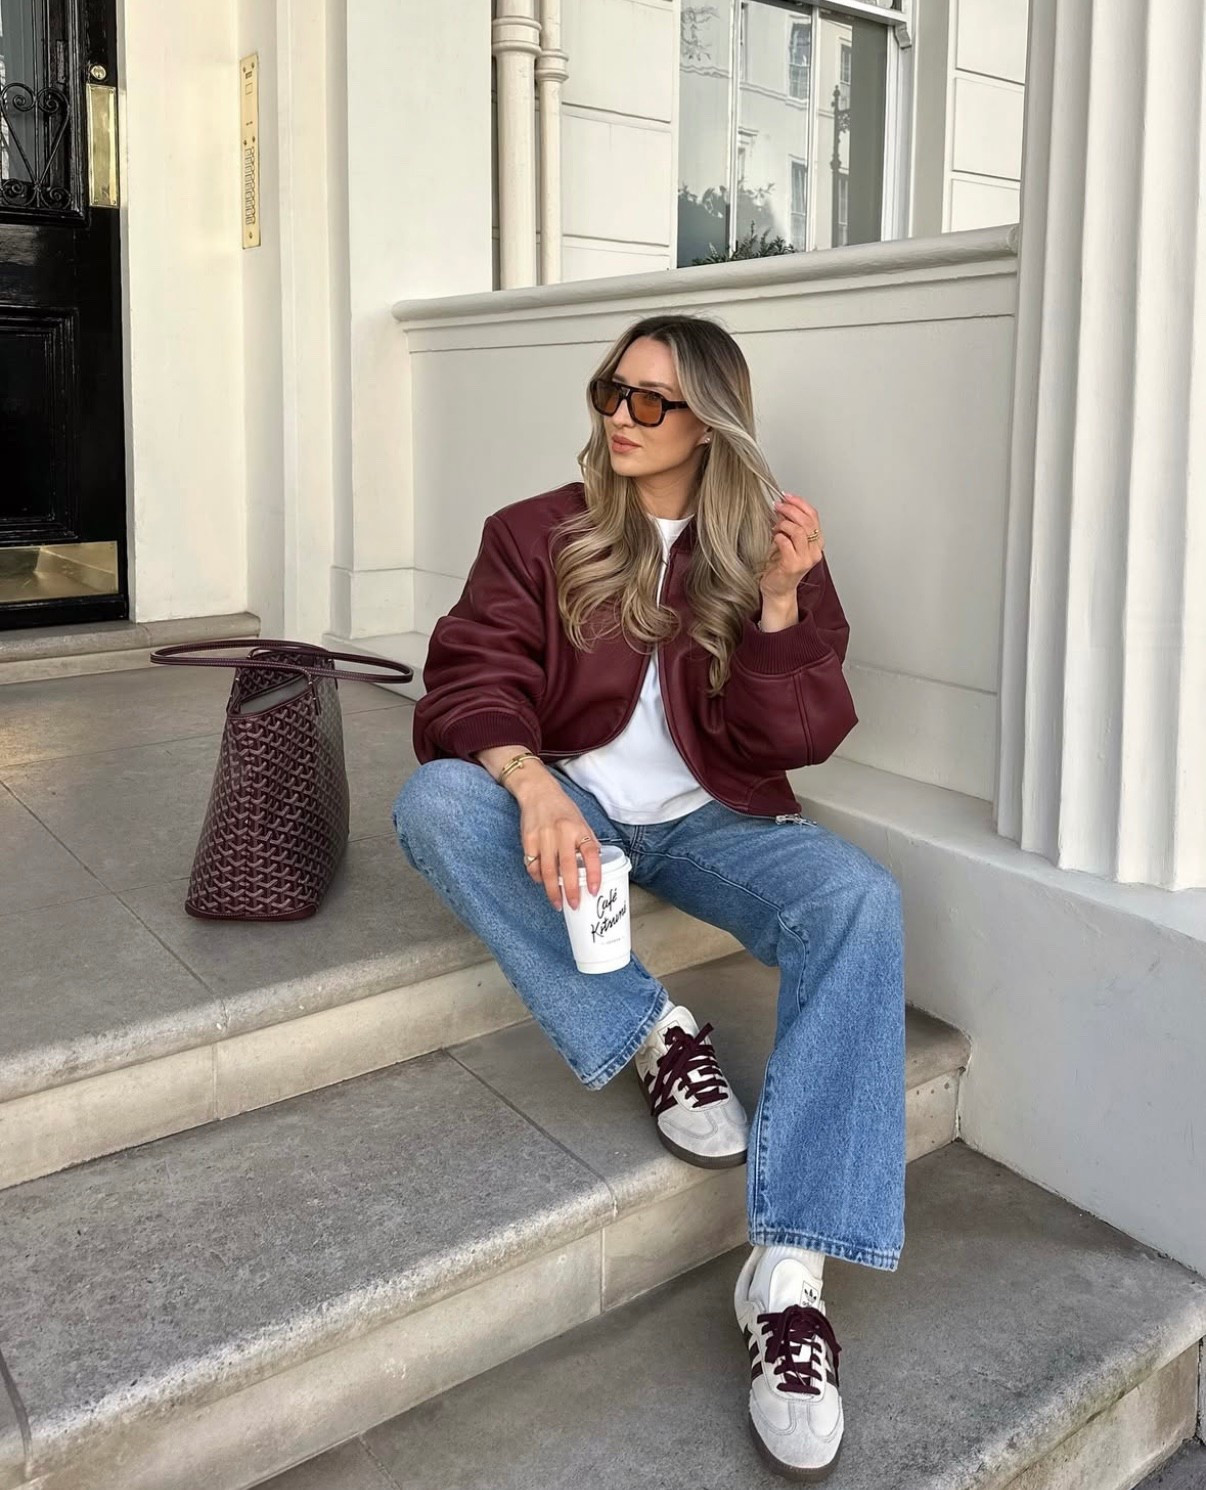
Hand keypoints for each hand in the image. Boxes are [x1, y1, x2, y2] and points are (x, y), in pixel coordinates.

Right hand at [516, 775, 602, 911]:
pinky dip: (537, 877)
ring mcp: (543, 837)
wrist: (538, 792)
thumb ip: (588, 842)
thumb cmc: (563, 809)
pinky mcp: (528, 840)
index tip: (594, 891)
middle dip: (571, 890)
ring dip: (552, 890)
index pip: (591, 854)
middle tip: (574, 905)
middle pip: (567, 868)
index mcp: (579, 829)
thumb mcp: (581, 821)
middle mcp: (561, 833)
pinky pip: (533, 865)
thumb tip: (596, 866)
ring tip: (558, 903)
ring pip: (547, 871)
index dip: (594, 874)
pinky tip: (542, 882)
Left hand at [760, 492, 823, 604]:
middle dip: (790, 509)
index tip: (787, 496)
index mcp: (816, 542)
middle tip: (777, 506)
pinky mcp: (793, 565)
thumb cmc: (781, 566)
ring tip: (775, 527)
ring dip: (784, 524)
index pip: (814, 515)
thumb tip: (783, 505)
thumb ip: (789, 525)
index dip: (800, 503)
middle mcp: (815, 551)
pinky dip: (778, 536)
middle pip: (807, 521)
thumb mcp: (788, 541)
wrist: (777, 589)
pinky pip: (786, 542)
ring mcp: (806, 559)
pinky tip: (774, 538)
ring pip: (798, 530)